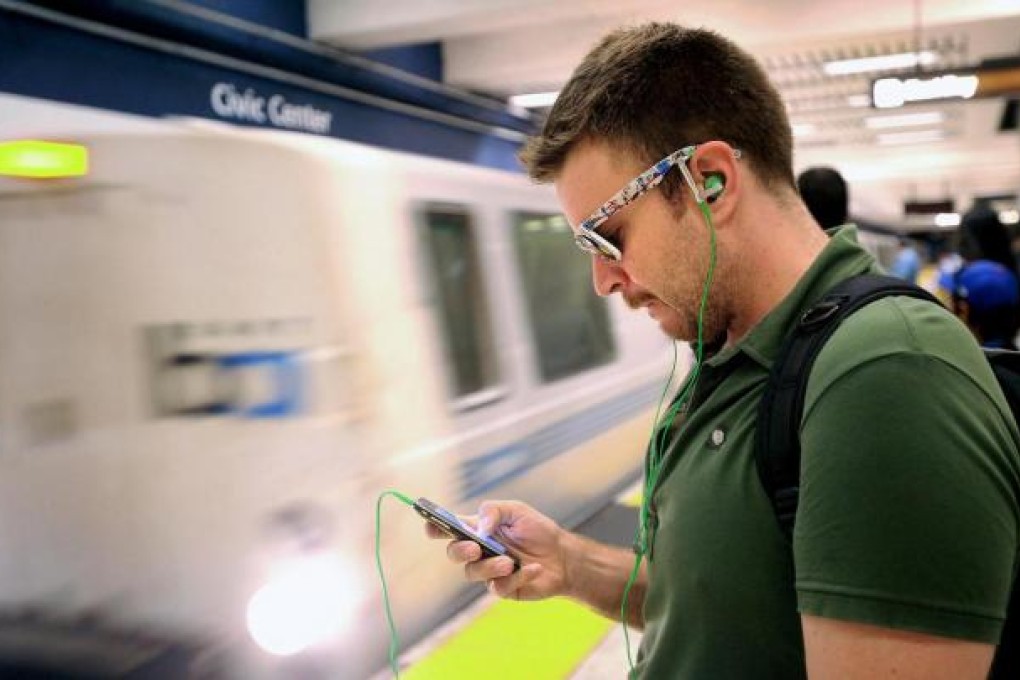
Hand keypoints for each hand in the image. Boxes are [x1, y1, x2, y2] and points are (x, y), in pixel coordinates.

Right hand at [425, 500, 568, 601]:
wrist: (563, 555)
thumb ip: (495, 511)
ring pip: (473, 573)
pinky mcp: (502, 588)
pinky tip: (533, 569)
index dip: (434, 528)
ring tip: (509, 562)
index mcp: (476, 530)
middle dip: (459, 550)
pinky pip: (498, 587)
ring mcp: (488, 572)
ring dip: (489, 566)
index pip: (448, 529)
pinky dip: (516, 577)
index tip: (431, 525)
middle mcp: (478, 552)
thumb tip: (480, 526)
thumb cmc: (537, 530)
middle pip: (454, 553)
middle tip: (474, 547)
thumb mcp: (517, 510)